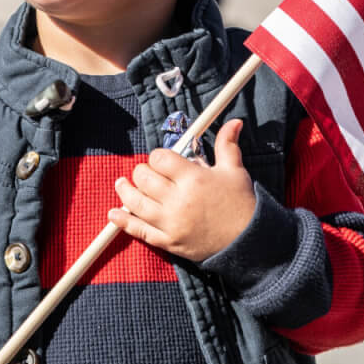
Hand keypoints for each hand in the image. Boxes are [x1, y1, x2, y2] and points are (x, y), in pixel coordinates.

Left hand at [109, 119, 257, 261]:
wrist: (248, 241)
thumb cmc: (240, 204)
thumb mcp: (234, 170)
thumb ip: (227, 144)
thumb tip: (234, 122)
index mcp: (193, 178)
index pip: (160, 159)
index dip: (158, 157)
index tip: (162, 160)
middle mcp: (178, 199)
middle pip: (144, 178)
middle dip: (143, 172)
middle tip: (147, 173)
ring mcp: (171, 222)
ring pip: (136, 202)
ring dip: (125, 191)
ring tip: (122, 184)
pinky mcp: (167, 241)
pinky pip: (139, 230)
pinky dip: (123, 221)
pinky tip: (115, 213)